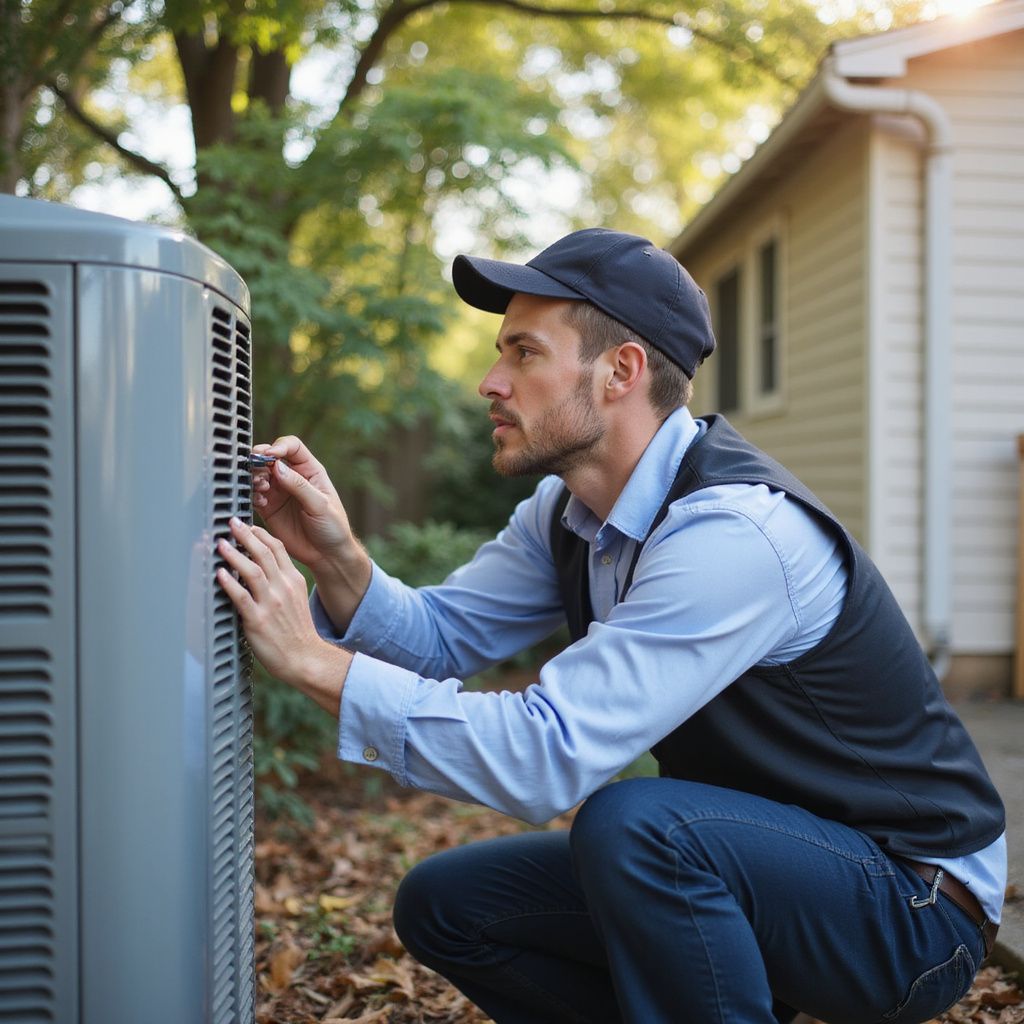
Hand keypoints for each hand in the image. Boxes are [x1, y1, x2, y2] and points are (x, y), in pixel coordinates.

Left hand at [215, 518, 350, 714]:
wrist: (305, 658)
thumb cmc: (297, 632)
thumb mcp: (296, 599)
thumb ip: (281, 582)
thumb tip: (260, 569)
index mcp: (293, 580)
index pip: (278, 549)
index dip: (261, 534)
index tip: (247, 525)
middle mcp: (283, 588)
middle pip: (264, 553)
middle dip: (245, 535)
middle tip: (231, 523)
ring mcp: (271, 603)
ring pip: (252, 570)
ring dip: (234, 555)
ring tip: (220, 544)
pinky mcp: (258, 620)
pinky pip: (241, 597)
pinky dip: (229, 583)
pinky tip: (220, 574)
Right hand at [251, 436, 355, 573]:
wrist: (327, 555)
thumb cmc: (332, 527)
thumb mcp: (320, 505)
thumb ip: (299, 486)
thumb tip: (277, 467)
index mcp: (310, 471)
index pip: (292, 447)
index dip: (279, 446)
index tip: (270, 455)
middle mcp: (292, 478)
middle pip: (270, 458)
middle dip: (260, 460)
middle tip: (258, 472)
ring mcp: (279, 492)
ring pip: (258, 475)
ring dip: (254, 478)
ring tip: (261, 489)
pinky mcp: (269, 508)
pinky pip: (254, 495)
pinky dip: (252, 495)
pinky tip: (260, 503)